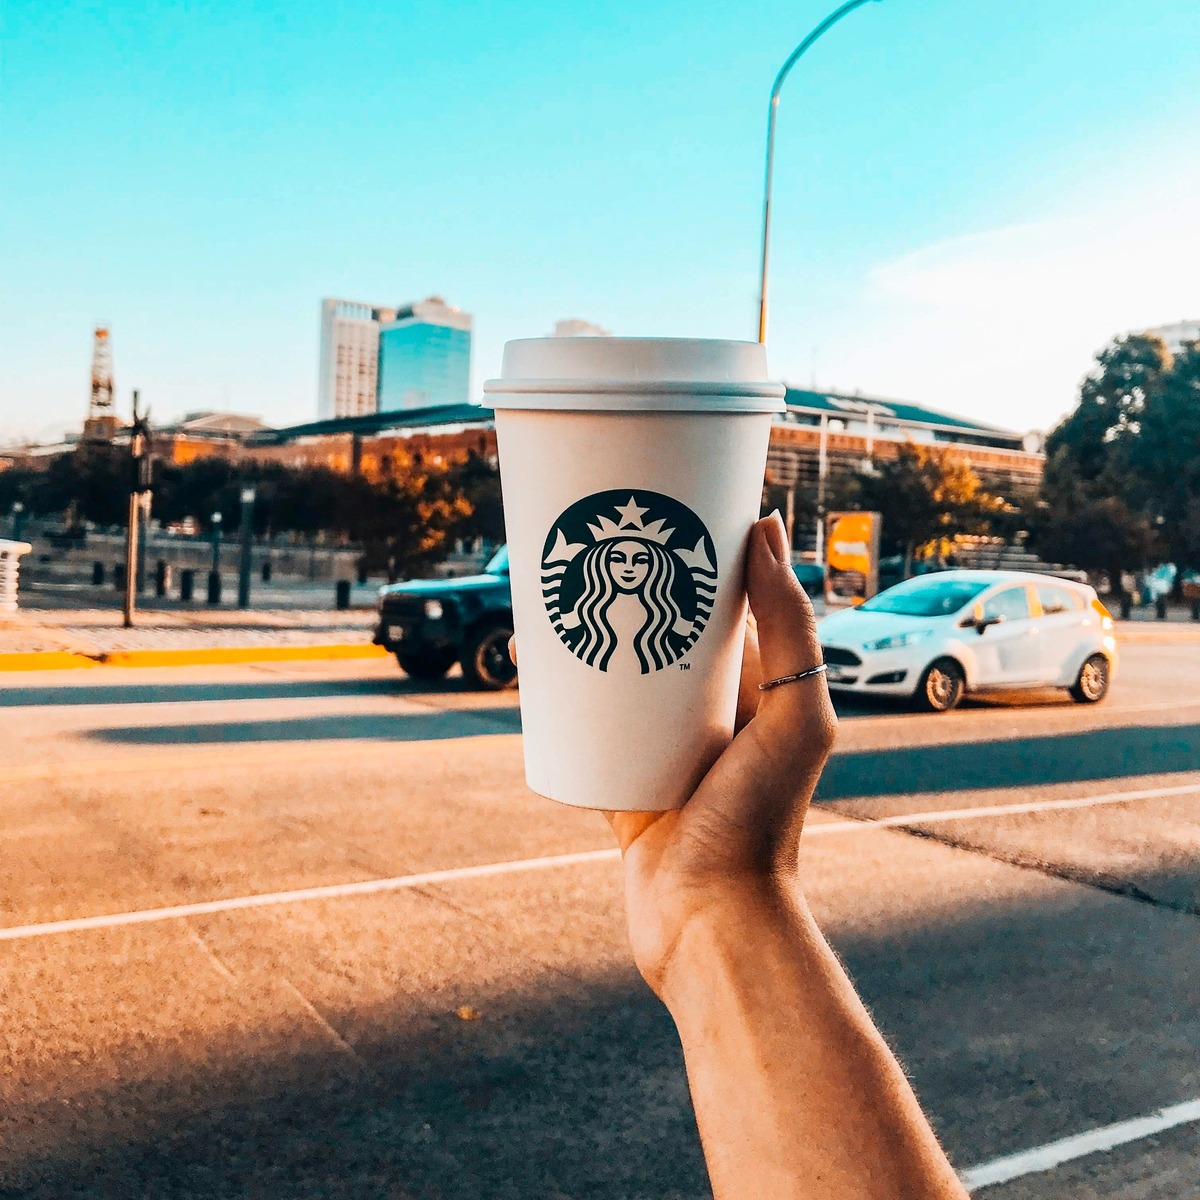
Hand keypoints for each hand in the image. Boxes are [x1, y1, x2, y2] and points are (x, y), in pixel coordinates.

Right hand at [511, 513, 835, 996]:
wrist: (709, 920)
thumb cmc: (763, 821)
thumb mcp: (797, 715)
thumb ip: (792, 628)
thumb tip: (764, 530)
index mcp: (756, 693)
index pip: (723, 609)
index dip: (693, 562)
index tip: (658, 516)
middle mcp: (710, 716)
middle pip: (661, 635)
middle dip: (626, 590)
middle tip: (586, 547)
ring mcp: (660, 749)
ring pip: (616, 676)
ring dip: (585, 635)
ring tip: (550, 594)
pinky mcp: (617, 780)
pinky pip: (581, 727)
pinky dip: (557, 695)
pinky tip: (527, 662)